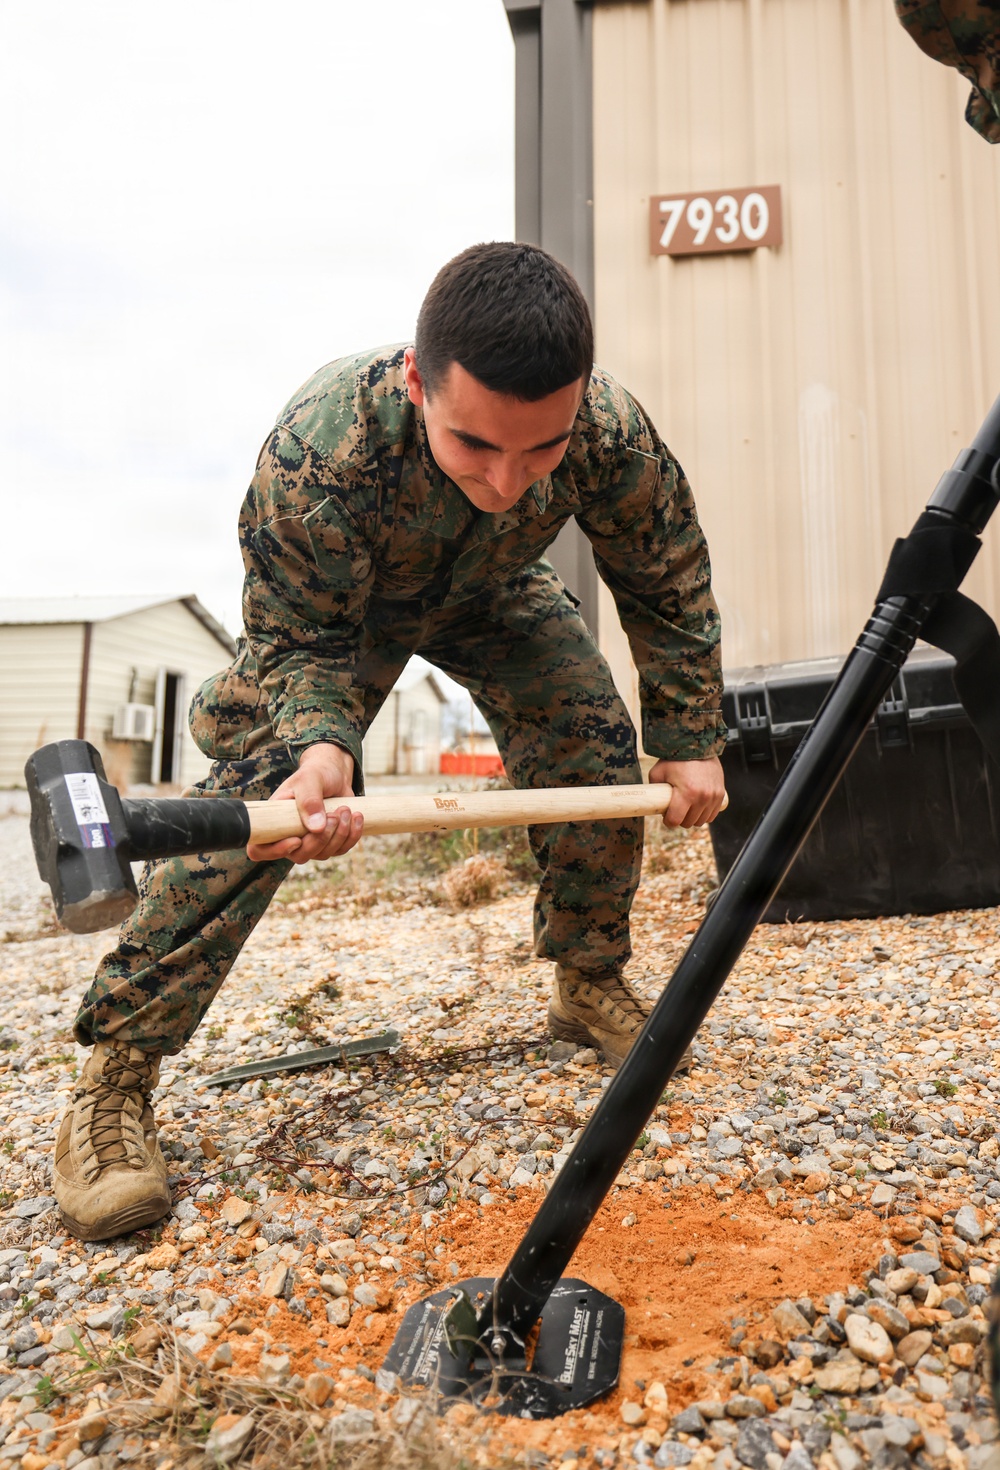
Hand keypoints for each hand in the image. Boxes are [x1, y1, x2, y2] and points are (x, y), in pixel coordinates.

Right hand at [246, 743, 363, 863]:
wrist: (334, 773)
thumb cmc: (316, 773)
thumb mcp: (310, 779)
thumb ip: (309, 801)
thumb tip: (316, 828)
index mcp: (274, 821)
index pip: (260, 849)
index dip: (276, 851)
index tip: (297, 839)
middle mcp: (288, 835)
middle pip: (299, 855)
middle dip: (321, 839)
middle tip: (334, 814)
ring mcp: (309, 841)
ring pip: (322, 854)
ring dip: (339, 834)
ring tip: (346, 810)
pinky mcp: (329, 842)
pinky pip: (340, 850)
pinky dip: (352, 836)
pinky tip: (357, 817)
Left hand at [648, 755, 725, 827]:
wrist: (698, 746)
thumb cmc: (676, 759)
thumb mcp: (658, 772)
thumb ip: (653, 789)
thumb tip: (652, 803)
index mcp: (686, 793)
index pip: (675, 821)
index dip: (668, 821)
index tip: (666, 816)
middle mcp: (702, 797)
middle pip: (688, 823)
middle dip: (680, 819)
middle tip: (675, 810)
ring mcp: (713, 797)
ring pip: (701, 821)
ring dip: (693, 818)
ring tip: (686, 808)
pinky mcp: (721, 795)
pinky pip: (712, 815)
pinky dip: (704, 814)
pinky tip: (697, 807)